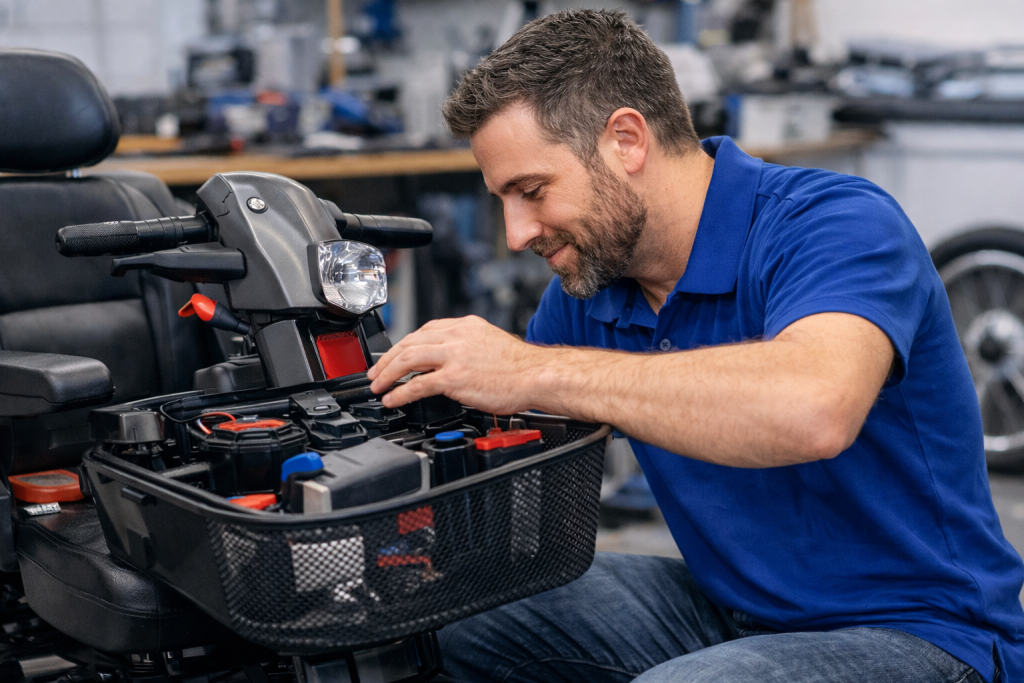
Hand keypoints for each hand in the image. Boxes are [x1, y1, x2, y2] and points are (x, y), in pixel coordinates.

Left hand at [367, 316, 542, 412]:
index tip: (395, 356)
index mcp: (466, 326)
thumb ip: (466, 348)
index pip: (425, 330)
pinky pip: (418, 384)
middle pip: (410, 342)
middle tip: (376, 373)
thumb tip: (449, 363)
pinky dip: (400, 392)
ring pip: (408, 358)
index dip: (404, 344)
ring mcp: (454, 356)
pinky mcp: (455, 378)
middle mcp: (457, 336)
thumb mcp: (490, 345)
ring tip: (378, 386)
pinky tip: (393, 399)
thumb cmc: (521, 367)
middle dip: (387, 359)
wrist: (538, 376)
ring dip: (387, 374)